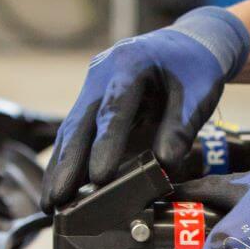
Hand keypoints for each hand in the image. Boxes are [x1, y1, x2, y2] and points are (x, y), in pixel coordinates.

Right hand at [41, 7, 249, 210]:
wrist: (188, 45)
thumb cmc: (195, 69)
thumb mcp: (199, 93)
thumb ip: (181, 128)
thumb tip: (165, 165)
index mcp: (130, 64)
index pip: (115, 109)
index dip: (106, 144)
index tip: (99, 178)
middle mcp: (102, 73)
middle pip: (80, 122)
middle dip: (68, 164)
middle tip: (57, 199)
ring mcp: (93, 87)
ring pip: (71, 130)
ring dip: (60, 168)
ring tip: (50, 203)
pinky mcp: (92, 102)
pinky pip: (77, 133)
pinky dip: (68, 161)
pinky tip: (59, 188)